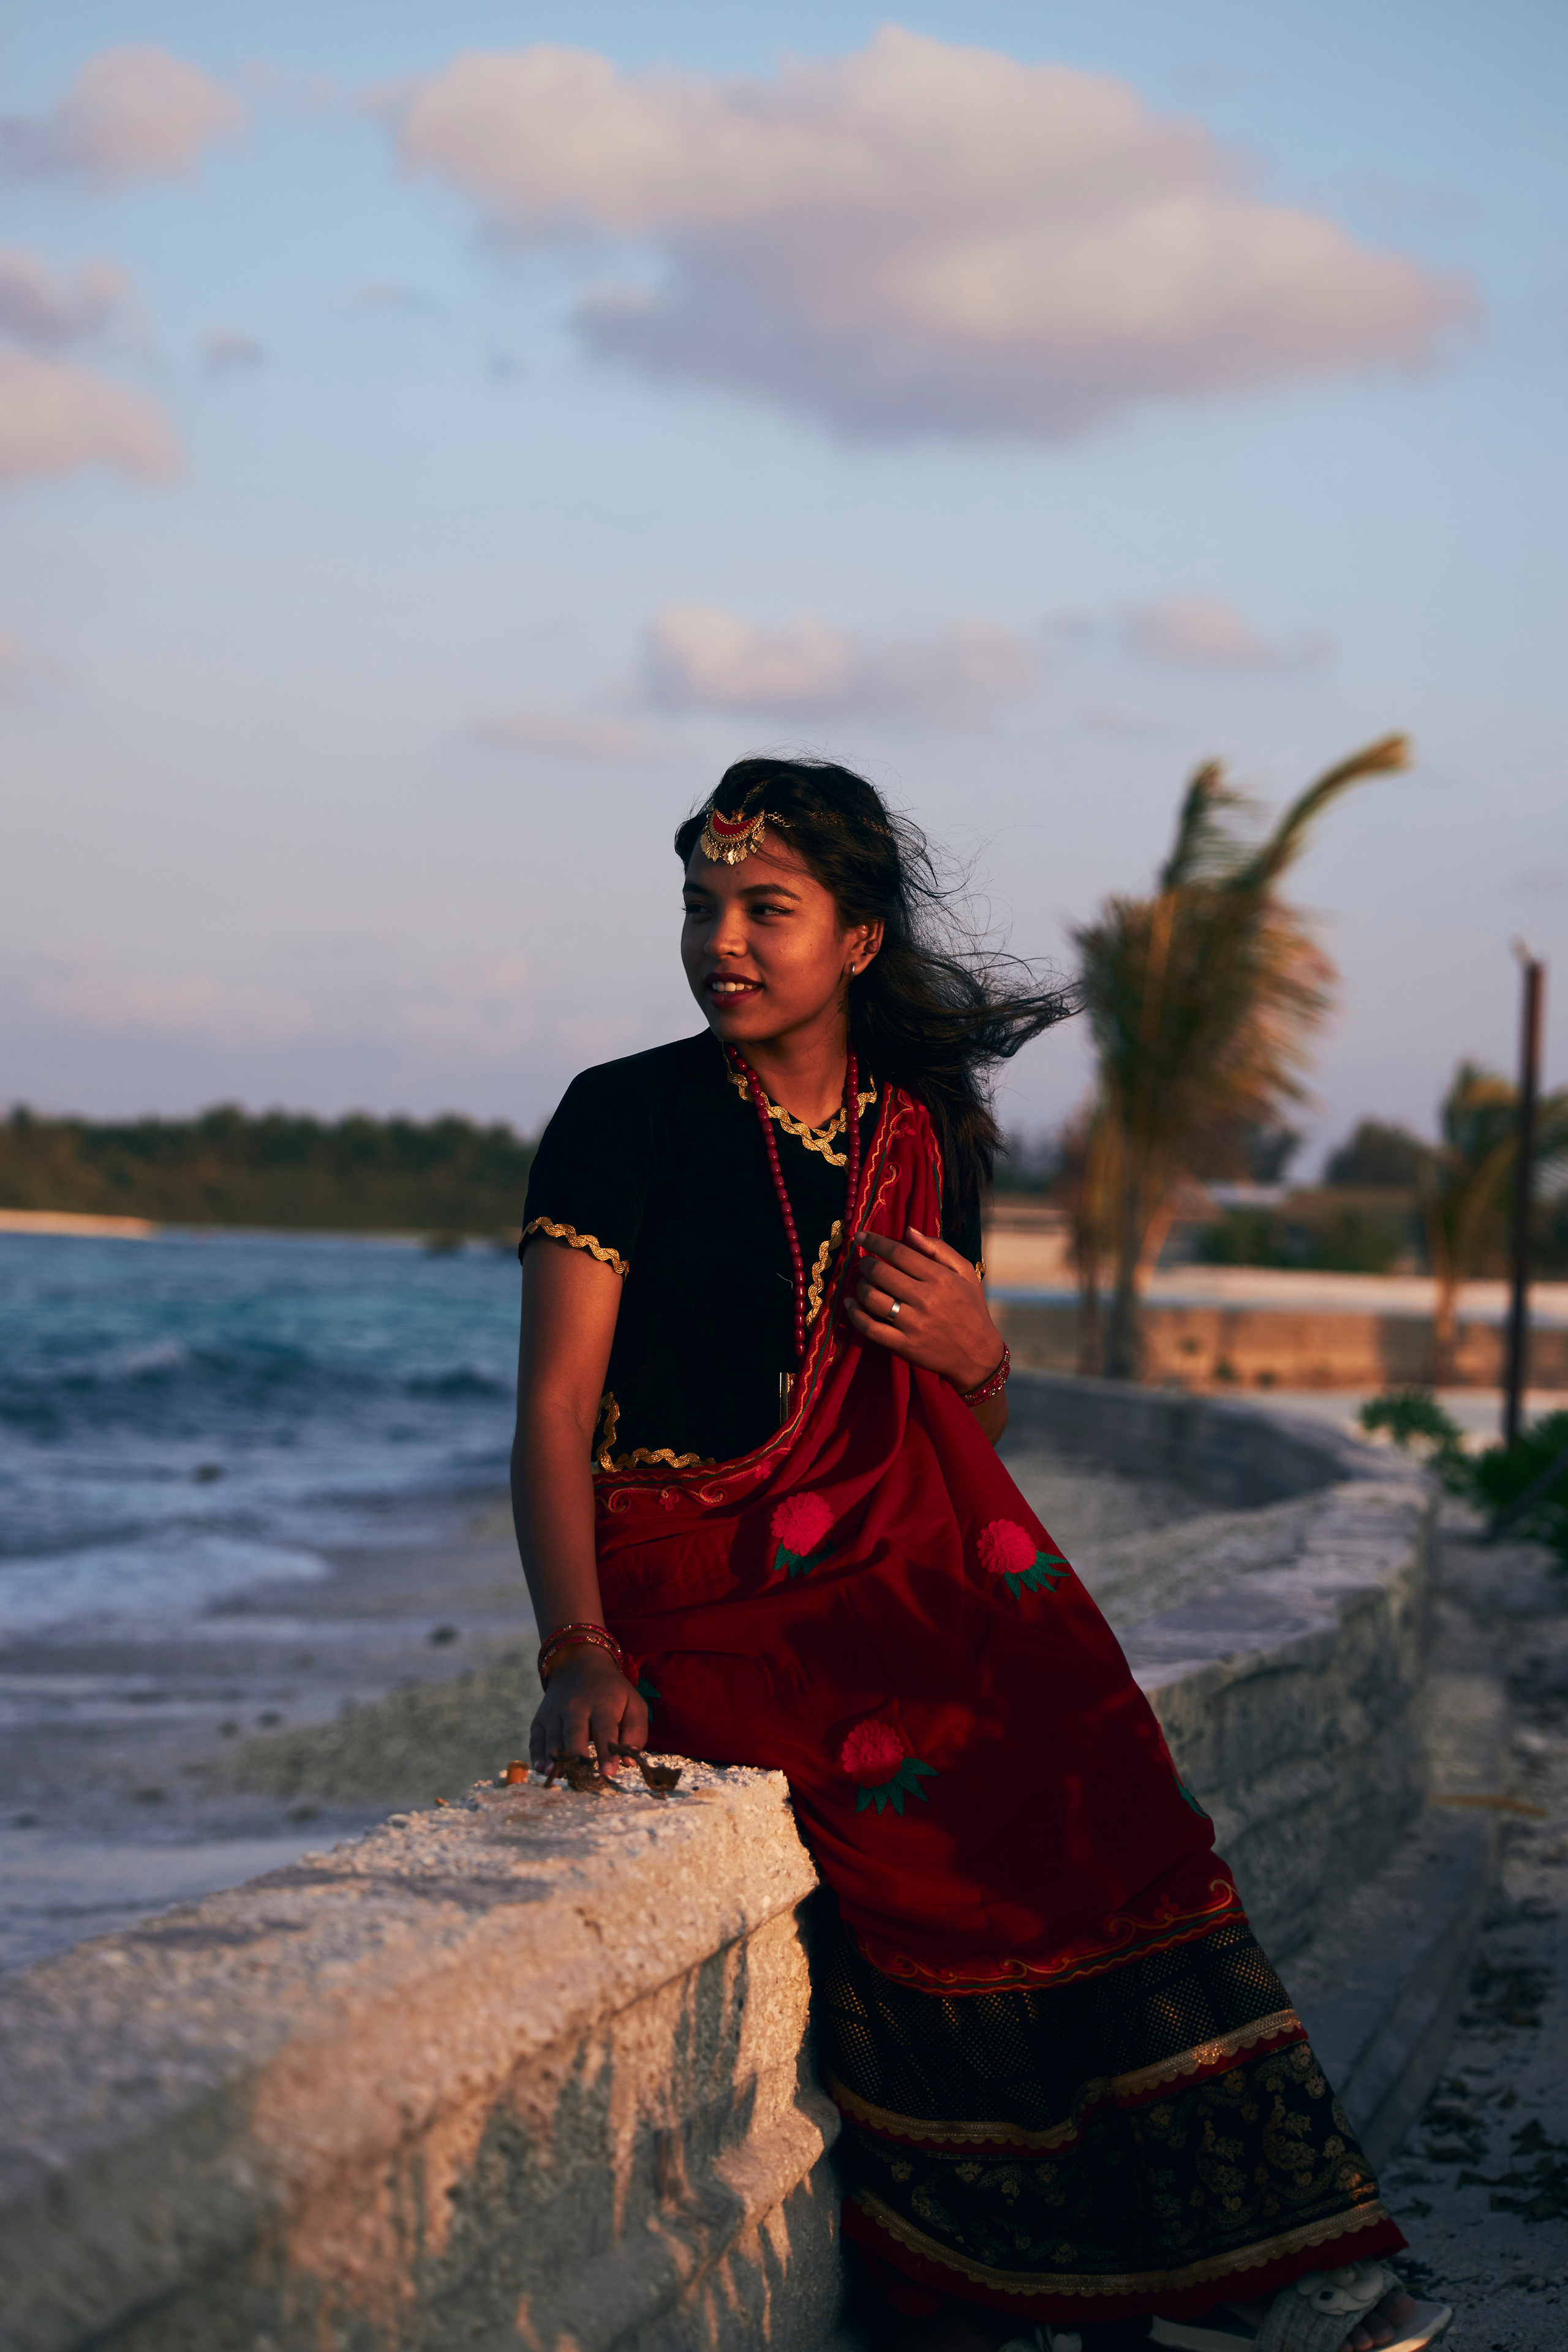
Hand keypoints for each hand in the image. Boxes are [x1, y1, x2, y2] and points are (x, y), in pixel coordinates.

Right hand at [529, 1649, 648, 1772]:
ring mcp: (555, 1712)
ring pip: (554, 1737)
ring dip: (556, 1759)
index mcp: (602, 1703)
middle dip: (579, 1756)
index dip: (606, 1751)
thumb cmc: (611, 1692)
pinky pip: (536, 1738)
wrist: (579, 1665)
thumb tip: (629, 1761)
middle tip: (583, 1778)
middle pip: (575, 1733)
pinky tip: (542, 1769)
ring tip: (562, 1776)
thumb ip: (637, 1732)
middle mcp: (576, 1706)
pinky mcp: (540, 1718)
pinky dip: (537, 1754)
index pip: (605, 1729)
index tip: (608, 1772)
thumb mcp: (633, 1703)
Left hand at [843, 1223, 1004, 1393]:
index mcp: (940, 1278)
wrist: (977, 1354)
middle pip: (881, 1273)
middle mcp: (926, 1299)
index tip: (860, 1237)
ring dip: (859, 1287)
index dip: (875, 1242)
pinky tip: (850, 1305)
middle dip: (865, 1264)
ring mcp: (913, 1324)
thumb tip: (908, 1232)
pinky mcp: (904, 1345)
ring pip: (872, 1299)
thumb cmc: (971, 1308)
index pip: (899, 1253)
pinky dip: (855, 1315)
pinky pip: (870, 1328)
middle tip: (863, 1263)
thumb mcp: (964, 1272)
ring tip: (862, 1284)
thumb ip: (938, 1249)